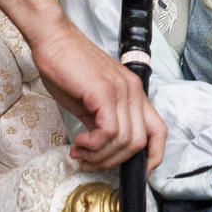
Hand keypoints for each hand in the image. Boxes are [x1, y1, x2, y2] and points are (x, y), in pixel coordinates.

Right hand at [29, 18, 166, 171]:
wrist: (52, 39)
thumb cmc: (66, 66)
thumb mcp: (89, 101)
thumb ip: (102, 122)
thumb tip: (104, 147)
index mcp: (133, 93)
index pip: (158, 131)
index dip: (153, 157)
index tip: (136, 172)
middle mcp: (133, 91)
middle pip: (141, 142)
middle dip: (114, 161)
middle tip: (88, 160)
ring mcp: (122, 90)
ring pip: (126, 140)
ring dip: (100, 155)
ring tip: (80, 150)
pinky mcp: (104, 91)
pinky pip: (110, 131)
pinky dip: (94, 144)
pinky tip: (79, 141)